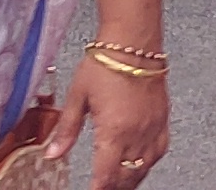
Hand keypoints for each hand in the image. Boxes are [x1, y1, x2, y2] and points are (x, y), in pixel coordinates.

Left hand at [49, 51, 171, 189]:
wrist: (133, 41)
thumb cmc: (106, 61)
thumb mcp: (77, 96)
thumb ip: (66, 129)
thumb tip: (53, 153)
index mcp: (114, 130)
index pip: (106, 175)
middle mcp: (137, 133)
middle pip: (127, 176)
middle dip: (114, 188)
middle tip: (103, 189)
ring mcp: (152, 127)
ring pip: (144, 167)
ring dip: (131, 179)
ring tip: (120, 184)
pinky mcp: (162, 118)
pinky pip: (160, 150)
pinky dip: (149, 162)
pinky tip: (142, 163)